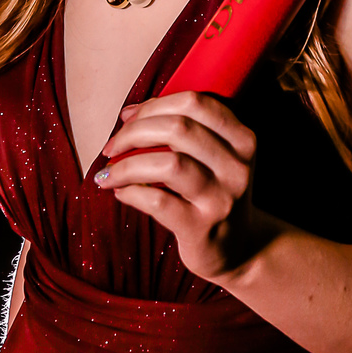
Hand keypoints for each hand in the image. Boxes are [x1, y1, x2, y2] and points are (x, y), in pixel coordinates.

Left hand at [94, 91, 262, 282]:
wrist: (239, 249)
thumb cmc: (214, 193)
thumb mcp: (216, 157)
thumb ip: (185, 131)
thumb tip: (130, 114)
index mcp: (242, 139)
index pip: (195, 103)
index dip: (153, 105)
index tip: (127, 118)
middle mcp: (236, 167)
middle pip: (178, 128)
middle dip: (134, 132)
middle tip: (112, 147)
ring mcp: (221, 199)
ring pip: (169, 164)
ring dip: (127, 165)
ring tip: (109, 173)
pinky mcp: (201, 229)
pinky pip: (158, 202)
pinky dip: (131, 192)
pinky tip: (121, 192)